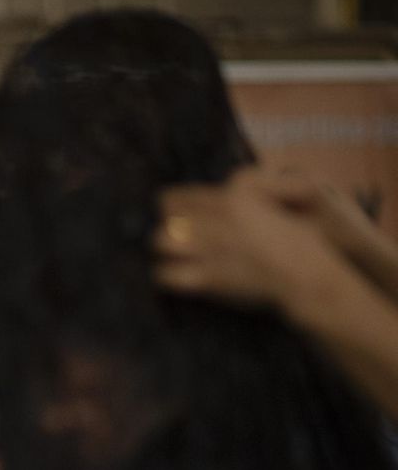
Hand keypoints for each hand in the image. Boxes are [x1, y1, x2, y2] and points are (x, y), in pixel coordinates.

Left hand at [153, 171, 344, 309]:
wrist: (308, 277)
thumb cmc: (300, 243)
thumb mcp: (275, 208)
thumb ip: (246, 198)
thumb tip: (227, 192)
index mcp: (234, 199)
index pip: (177, 197)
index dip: (169, 206)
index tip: (170, 213)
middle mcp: (218, 220)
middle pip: (166, 217)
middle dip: (166, 226)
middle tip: (171, 236)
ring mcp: (210, 249)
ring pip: (161, 242)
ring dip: (164, 249)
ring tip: (172, 255)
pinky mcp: (209, 278)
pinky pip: (167, 275)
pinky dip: (167, 276)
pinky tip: (174, 277)